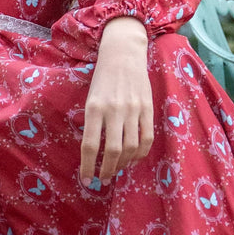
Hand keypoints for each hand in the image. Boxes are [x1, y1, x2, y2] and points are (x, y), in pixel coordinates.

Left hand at [79, 17, 153, 184]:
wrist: (123, 54)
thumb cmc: (103, 78)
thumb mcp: (90, 98)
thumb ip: (92, 123)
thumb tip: (93, 153)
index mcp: (94, 107)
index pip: (89, 145)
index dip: (87, 167)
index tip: (86, 180)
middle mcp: (114, 110)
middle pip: (112, 151)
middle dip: (106, 170)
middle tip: (103, 179)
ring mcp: (133, 109)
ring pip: (130, 148)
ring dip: (122, 164)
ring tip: (116, 169)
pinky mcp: (148, 108)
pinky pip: (146, 138)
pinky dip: (140, 154)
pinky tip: (133, 159)